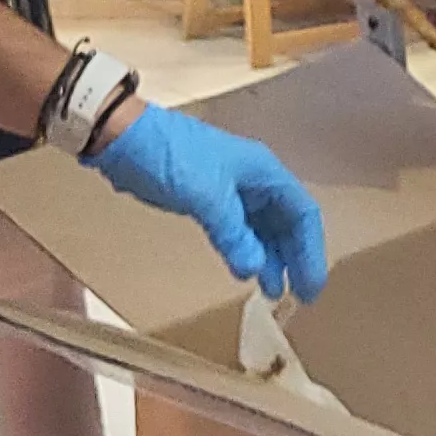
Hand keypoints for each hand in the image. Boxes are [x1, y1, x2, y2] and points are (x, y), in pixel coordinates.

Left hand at [91, 104, 328, 299]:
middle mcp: (255, 180)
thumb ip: (233, 234)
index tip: (309, 287)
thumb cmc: (171, 157)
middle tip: (296, 297)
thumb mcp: (206, 195)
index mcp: (263, 171)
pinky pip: (241, 230)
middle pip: (288, 222)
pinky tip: (246, 271)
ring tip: (271, 292)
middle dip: (294, 258)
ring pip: (265, 228)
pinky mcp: (210, 200)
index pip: (303, 213)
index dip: (310, 251)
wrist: (125, 138)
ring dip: (272, 258)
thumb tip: (255, 270)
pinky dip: (248, 251)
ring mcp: (232, 190)